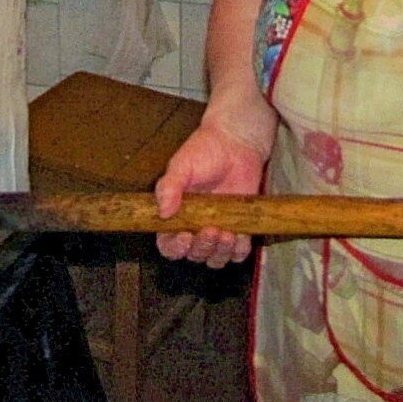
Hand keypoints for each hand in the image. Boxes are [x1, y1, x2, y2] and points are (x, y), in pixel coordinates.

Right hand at [154, 123, 266, 267]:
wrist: (236, 143)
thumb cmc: (204, 151)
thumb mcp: (182, 165)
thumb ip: (169, 186)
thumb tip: (162, 211)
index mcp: (175, 216)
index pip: (168, 245)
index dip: (175, 248)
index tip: (184, 236)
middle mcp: (194, 228)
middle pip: (194, 255)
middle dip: (202, 247)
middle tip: (211, 229)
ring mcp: (218, 230)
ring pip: (215, 258)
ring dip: (220, 252)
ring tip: (227, 233)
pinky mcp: (239, 229)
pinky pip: (238, 253)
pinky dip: (239, 251)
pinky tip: (240, 236)